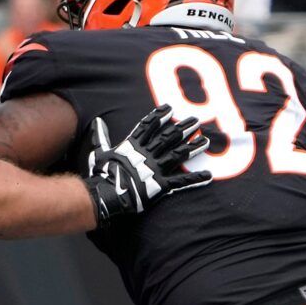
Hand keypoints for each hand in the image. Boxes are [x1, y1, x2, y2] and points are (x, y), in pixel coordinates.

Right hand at [83, 106, 210, 221]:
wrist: (104, 195)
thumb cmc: (100, 174)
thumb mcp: (99, 152)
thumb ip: (101, 136)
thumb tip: (97, 121)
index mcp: (132, 147)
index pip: (148, 127)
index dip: (159, 117)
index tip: (170, 109)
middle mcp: (146, 155)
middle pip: (168, 137)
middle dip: (183, 128)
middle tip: (196, 121)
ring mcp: (154, 169)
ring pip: (178, 155)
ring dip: (193, 148)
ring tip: (206, 141)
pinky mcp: (160, 186)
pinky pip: (180, 181)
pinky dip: (195, 178)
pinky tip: (208, 175)